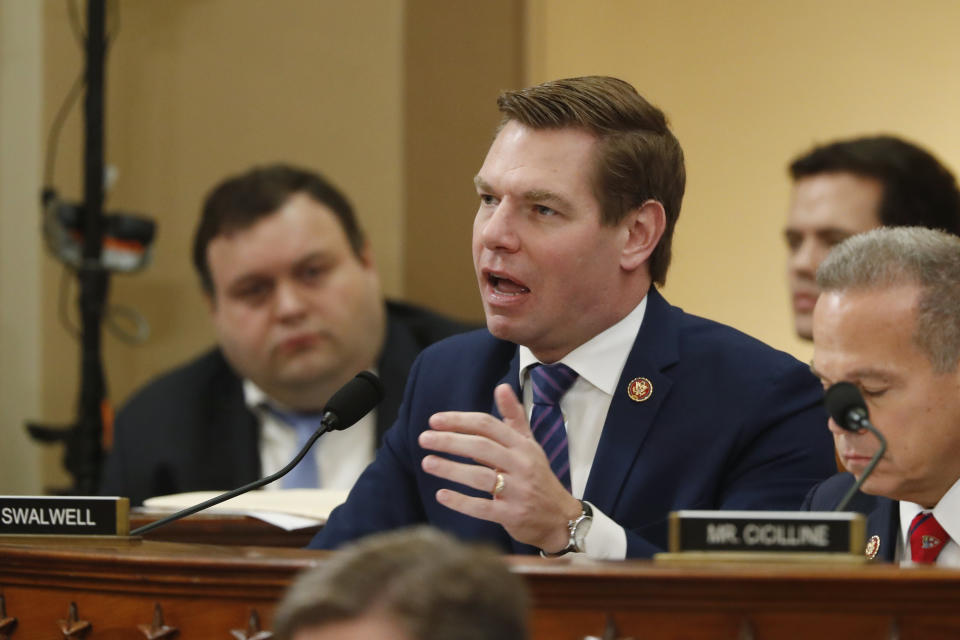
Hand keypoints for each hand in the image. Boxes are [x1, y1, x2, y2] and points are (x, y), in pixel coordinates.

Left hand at [418, 383, 581, 551]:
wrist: (560, 518)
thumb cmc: (537, 476)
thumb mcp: (529, 444)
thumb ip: (513, 417)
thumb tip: (501, 387)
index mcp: (522, 445)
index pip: (488, 426)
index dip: (459, 421)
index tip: (434, 421)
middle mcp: (522, 465)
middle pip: (481, 447)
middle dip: (449, 441)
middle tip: (423, 439)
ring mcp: (518, 491)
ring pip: (480, 477)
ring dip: (450, 469)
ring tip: (427, 463)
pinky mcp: (512, 515)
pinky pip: (483, 508)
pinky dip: (461, 502)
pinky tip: (441, 494)